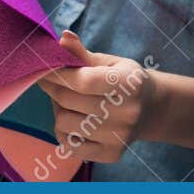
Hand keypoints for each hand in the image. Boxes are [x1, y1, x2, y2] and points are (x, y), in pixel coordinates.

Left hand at [36, 31, 153, 164]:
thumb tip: (62, 38)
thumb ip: (83, 54)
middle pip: (70, 101)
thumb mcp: (110, 63)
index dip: (58, 74)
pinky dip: (63, 131)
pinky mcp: (110, 154)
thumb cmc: (125, 80)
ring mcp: (118, 136)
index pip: (84, 81)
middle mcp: (127, 112)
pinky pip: (69, 145)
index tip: (43, 67)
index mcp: (129, 83)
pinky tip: (72, 120)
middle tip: (51, 80)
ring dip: (59, 110)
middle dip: (53, 88)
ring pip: (64, 123)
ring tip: (68, 102)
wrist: (151, 109)